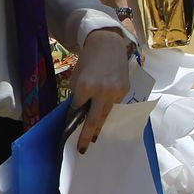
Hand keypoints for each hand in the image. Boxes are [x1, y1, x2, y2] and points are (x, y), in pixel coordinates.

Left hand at [68, 28, 132, 153]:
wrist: (107, 44)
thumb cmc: (88, 60)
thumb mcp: (77, 76)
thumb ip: (78, 93)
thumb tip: (78, 110)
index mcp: (86, 87)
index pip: (77, 109)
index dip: (73, 120)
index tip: (68, 133)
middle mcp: (102, 92)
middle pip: (94, 119)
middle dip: (87, 135)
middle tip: (82, 149)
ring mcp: (116, 93)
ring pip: (106, 115)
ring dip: (100, 128)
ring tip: (93, 139)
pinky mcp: (125, 91)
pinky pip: (115, 107)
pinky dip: (108, 113)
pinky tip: (104, 121)